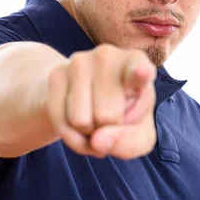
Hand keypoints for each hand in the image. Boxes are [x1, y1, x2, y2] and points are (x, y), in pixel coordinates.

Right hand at [46, 44, 156, 158]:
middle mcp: (108, 56)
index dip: (140, 73)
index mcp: (137, 64)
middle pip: (107, 116)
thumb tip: (97, 142)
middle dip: (107, 130)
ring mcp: (79, 62)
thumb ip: (129, 142)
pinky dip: (71, 136)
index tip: (142, 72)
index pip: (139, 70)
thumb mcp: (139, 135)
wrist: (88, 99)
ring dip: (87, 133)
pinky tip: (79, 125)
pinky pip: (60, 122)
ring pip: (80, 121)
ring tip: (96, 120)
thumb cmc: (125, 114)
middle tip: (111, 119)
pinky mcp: (56, 74)